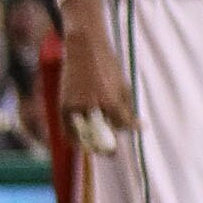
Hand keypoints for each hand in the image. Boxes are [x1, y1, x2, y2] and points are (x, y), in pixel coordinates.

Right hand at [57, 4, 134, 144]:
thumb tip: (136, 126)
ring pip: (84, 135)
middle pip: (103, 136)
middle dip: (107, 147)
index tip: (138, 130)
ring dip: (91, 144)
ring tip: (97, 147)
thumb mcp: (123, 85)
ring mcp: (77, 106)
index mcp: (111, 101)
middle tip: (112, 153)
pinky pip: (68, 130)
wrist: (84, 49)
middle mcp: (94, 106)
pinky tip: (80, 142)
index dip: (132, 129)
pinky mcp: (64, 105)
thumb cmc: (107, 65)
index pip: (123, 124)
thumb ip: (128, 107)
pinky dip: (74, 138)